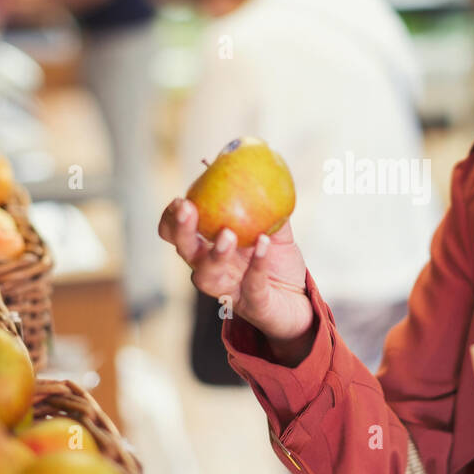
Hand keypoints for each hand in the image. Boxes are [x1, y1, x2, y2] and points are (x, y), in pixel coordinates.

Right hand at [158, 197, 314, 349]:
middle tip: (188, 209)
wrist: (301, 302)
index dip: (171, 219)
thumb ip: (264, 203)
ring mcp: (230, 290)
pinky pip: (251, 285)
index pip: (177, 235)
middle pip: (185, 252)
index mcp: (208, 249)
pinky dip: (256, 264)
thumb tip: (253, 168)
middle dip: (182, 231)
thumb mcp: (274, 228)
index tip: (179, 200)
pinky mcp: (253, 305)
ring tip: (228, 233)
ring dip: (215, 253)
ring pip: (207, 276)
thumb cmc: (279, 263)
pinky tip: (263, 242)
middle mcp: (213, 270)